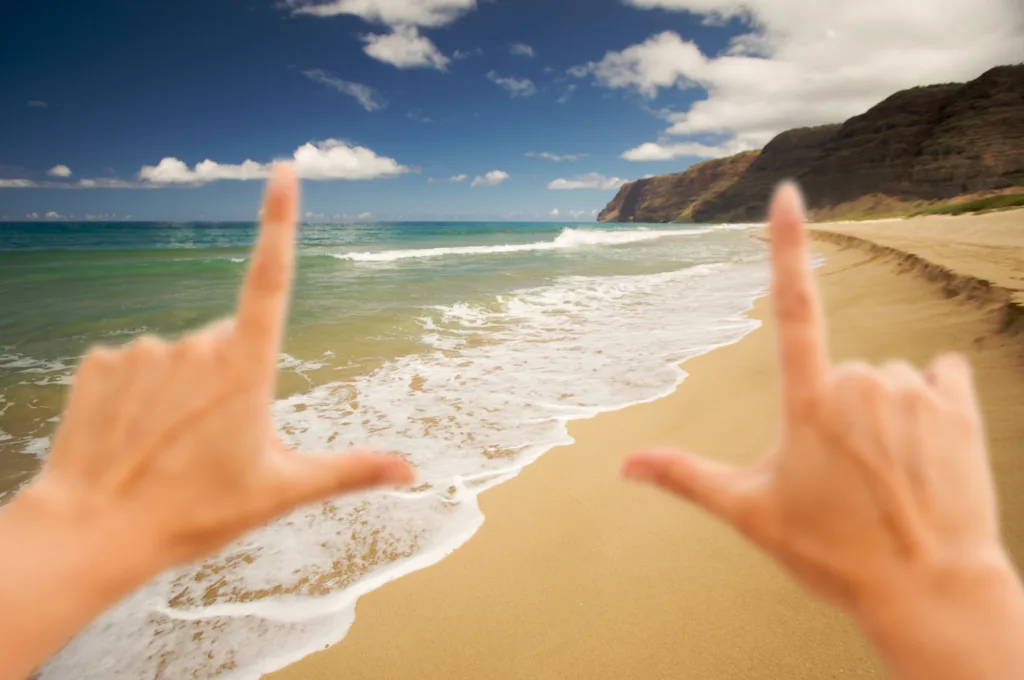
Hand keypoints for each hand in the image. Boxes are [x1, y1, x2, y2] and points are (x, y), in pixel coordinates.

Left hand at [21, 164, 413, 570]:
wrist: (93, 534)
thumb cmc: (195, 513)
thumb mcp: (281, 492)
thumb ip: (349, 471)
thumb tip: (411, 470)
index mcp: (245, 368)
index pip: (270, 278)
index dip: (279, 220)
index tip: (283, 170)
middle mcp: (195, 346)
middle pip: (226, 344)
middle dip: (228, 381)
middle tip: (212, 443)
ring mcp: (143, 351)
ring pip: (179, 357)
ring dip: (181, 391)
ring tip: (168, 447)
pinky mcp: (99, 362)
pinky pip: (131, 367)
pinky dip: (136, 395)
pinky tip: (131, 436)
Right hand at [622, 183, 1023, 678]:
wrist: (931, 592)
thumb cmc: (832, 555)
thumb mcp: (750, 513)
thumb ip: (685, 477)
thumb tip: (622, 465)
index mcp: (807, 403)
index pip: (793, 305)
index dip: (786, 243)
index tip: (788, 191)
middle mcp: (861, 384)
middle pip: (839, 370)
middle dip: (836, 410)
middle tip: (843, 475)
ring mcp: (913, 393)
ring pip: (885, 378)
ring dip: (881, 413)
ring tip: (884, 475)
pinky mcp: (958, 406)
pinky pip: (938, 377)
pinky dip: (930, 403)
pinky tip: (925, 452)